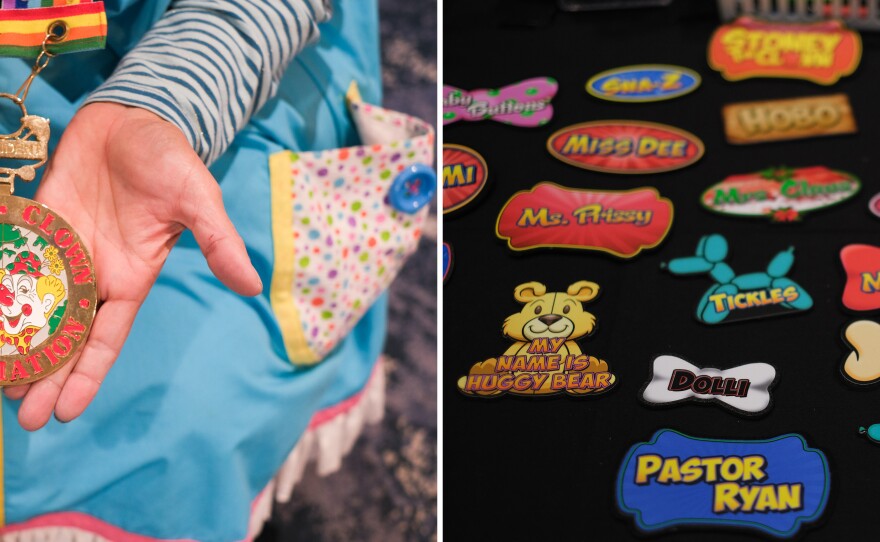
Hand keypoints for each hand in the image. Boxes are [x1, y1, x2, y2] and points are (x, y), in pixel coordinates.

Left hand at [4, 102, 261, 429]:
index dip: (87, 374)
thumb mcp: (199, 201)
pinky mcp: (38, 224)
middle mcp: (95, 273)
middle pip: (68, 336)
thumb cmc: (171, 160)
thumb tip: (252, 287)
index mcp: (132, 278)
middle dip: (46, 376)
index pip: (106, 338)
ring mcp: (64, 250)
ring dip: (19, 345)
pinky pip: (14, 265)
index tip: (65, 412)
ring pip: (37, 309)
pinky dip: (0, 295)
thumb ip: (219, 243)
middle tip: (19, 418)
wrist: (135, 117)